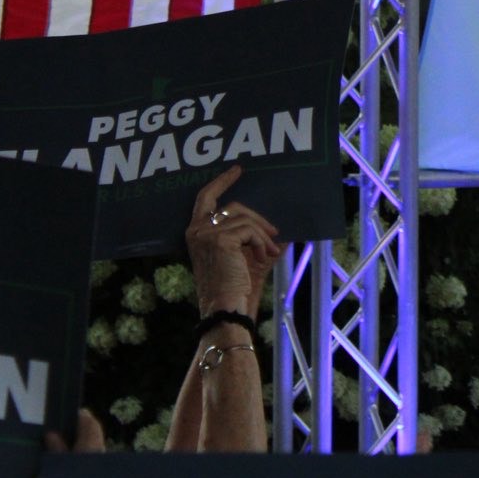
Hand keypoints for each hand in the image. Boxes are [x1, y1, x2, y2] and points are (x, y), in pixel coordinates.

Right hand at [187, 166, 281, 320]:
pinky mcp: (219, 239)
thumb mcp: (248, 256)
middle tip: (274, 232)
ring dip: (263, 235)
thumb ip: (258, 238)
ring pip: (245, 219)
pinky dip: (261, 242)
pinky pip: (250, 230)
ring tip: (269, 252)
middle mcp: (196, 230)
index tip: (237, 170)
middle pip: (233, 206)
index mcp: (196, 232)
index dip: (221, 181)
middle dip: (258, 218)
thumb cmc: (235, 286)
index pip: (205, 198)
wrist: (228, 307)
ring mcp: (205, 234)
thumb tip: (282, 226)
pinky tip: (263, 257)